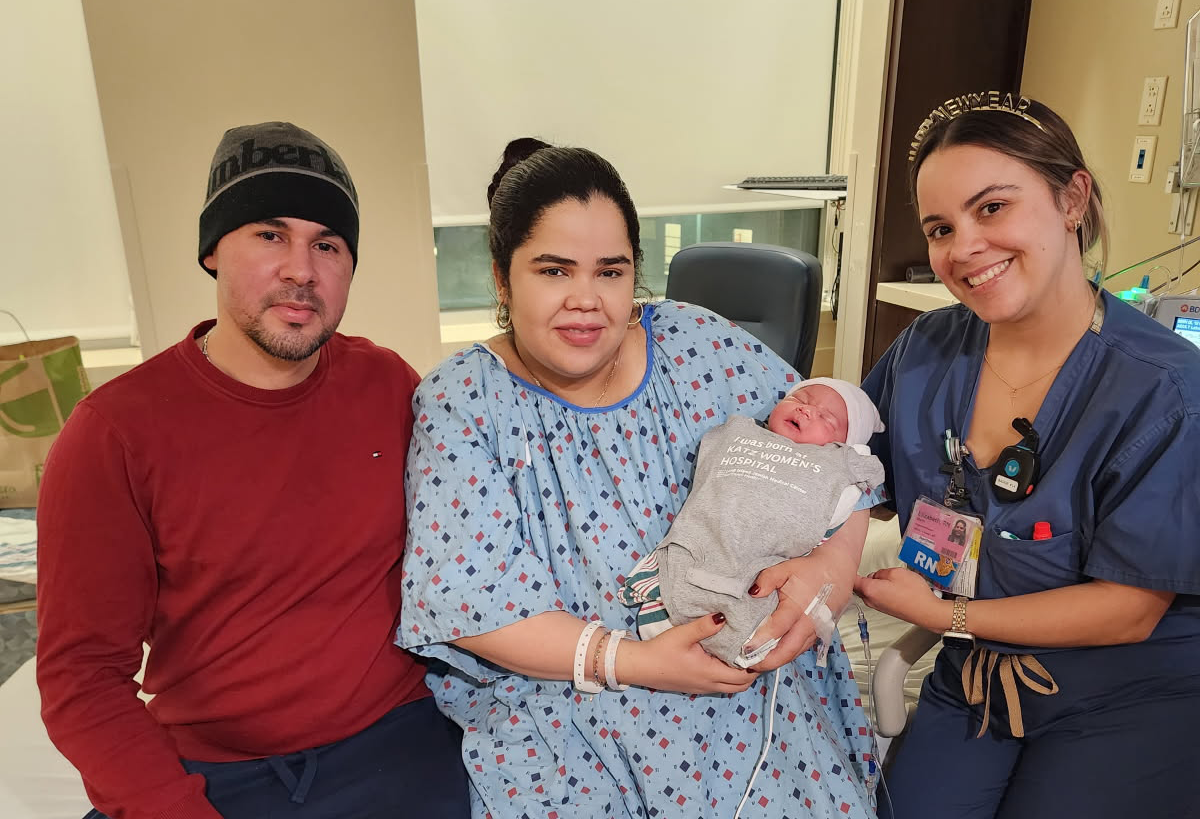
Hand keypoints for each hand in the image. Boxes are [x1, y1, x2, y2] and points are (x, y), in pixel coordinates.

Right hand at [618, 613, 757, 694]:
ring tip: (741, 656)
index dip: (755, 666)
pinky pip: (719, 686)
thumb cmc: (660, 651)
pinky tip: (723, 660)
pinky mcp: (695, 686)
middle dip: (751, 673)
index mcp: (710, 673)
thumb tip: (725, 616)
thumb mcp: (683, 635)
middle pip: (741, 686)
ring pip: (730, 688)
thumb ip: (705, 626)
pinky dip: (727, 677)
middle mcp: (709, 684)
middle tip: (754, 653)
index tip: (760, 650)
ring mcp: (702, 688)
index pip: (743, 676)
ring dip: (740, 676)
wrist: (639, 667)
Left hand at [745, 546, 856, 670]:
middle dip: (768, 662)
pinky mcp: (818, 634)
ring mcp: (815, 631)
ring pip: (794, 653)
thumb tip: (753, 593)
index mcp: (798, 607)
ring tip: (756, 664)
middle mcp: (809, 624)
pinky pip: (801, 649)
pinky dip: (786, 655)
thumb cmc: (810, 570)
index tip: (745, 649)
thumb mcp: (786, 568)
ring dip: (776, 661)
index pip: (778, 629)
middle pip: (787, 650)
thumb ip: (767, 579)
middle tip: (748, 665)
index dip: (760, 641)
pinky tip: (773, 656)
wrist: (838, 571)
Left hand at [854, 567, 949, 631]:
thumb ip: (881, 572)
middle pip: (858, 586)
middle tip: (858, 566)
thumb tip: (876, 576)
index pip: (851, 579)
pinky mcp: (885, 608)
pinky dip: (876, 589)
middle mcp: (870, 600)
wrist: (927, 612)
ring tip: (877, 574)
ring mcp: (877, 606)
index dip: (847, 569)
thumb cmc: (915, 594)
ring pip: (867, 591)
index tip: (845, 563)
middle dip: (858, 576)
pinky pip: (875, 596)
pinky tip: (885, 584)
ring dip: (868, 583)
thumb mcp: (896, 573)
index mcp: (870, 590)